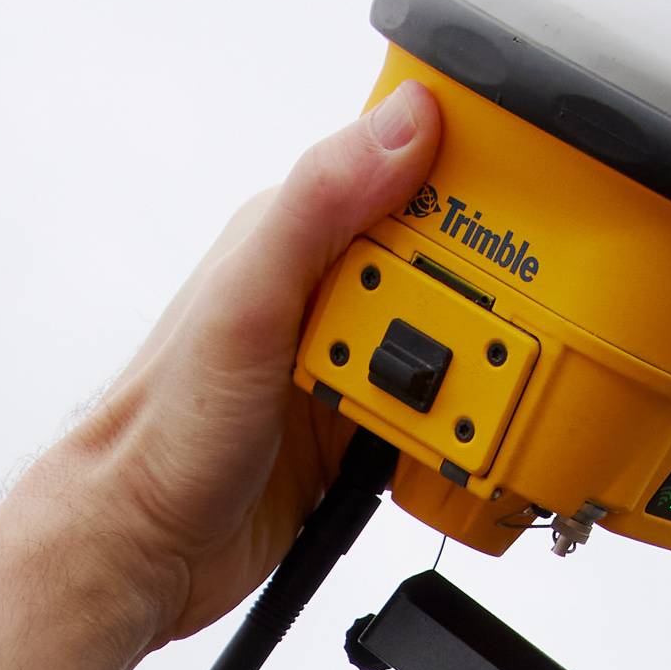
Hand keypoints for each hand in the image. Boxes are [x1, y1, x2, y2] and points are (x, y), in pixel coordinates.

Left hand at [54, 76, 443, 649]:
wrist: (143, 548)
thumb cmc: (166, 428)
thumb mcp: (249, 299)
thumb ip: (320, 204)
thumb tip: (407, 121)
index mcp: (298, 231)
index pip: (408, 166)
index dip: (473, 173)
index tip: (527, 207)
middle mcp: (327, 286)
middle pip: (450, 259)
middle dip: (486, 295)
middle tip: (483, 337)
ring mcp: (347, 355)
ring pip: (455, 340)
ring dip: (474, 373)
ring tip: (463, 403)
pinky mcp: (360, 421)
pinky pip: (441, 412)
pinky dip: (460, 430)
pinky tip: (461, 441)